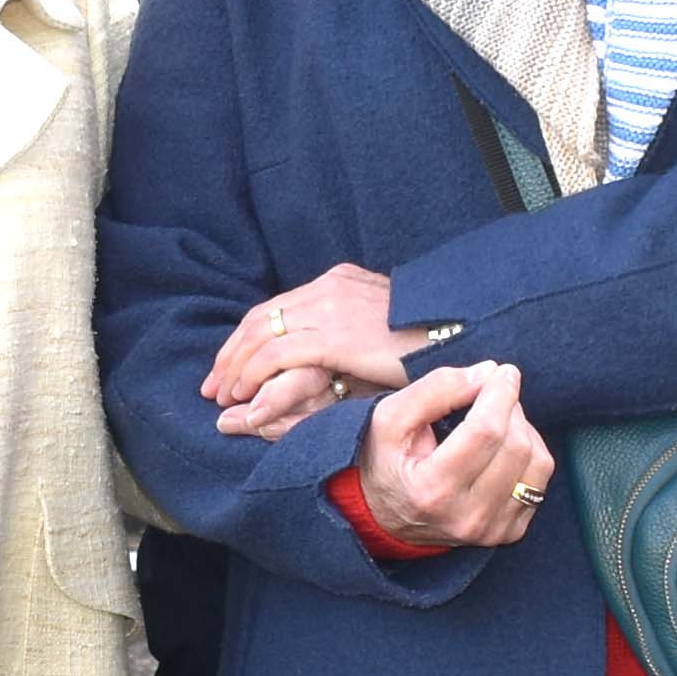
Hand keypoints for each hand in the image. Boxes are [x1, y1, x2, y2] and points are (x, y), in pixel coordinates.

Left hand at [203, 262, 445, 438]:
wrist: (463, 328)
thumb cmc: (433, 335)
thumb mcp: (383, 325)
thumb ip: (353, 331)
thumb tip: (331, 354)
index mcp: (338, 280)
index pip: (278, 307)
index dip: (247, 337)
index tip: (231, 364)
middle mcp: (328, 288)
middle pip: (261, 318)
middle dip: (231, 354)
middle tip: (213, 385)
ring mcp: (330, 309)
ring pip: (261, 336)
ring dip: (236, 368)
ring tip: (223, 395)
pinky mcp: (335, 335)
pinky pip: (277, 354)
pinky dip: (253, 375)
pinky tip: (244, 395)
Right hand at [355, 359, 553, 551]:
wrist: (384, 518)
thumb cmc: (386, 462)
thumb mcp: (390, 417)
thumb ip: (436, 389)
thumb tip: (489, 373)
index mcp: (432, 490)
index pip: (486, 432)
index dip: (500, 394)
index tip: (503, 372)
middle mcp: (467, 517)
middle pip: (516, 445)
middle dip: (510, 408)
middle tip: (492, 395)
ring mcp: (492, 529)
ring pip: (537, 462)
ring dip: (524, 429)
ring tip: (498, 421)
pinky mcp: (509, 532)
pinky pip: (540, 481)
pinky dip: (530, 454)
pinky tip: (504, 447)